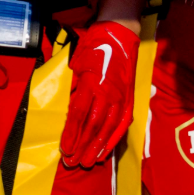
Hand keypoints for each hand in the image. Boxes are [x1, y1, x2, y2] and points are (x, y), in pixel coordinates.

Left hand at [60, 20, 139, 167]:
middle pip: (93, 125)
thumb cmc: (95, 45)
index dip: (71, 134)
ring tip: (88, 162)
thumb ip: (75, 88)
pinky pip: (122, 122)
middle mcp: (108, 91)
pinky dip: (114, 138)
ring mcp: (121, 95)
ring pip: (108, 127)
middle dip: (82, 145)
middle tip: (73, 162)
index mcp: (92, 82)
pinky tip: (106, 151)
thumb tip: (70, 110)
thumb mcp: (77, 64)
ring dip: (97, 147)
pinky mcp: (129, 97)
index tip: (65, 148)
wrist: (119, 32)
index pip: (79, 114)